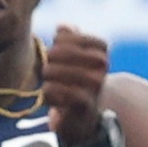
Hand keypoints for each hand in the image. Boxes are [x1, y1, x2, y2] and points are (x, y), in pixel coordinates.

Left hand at [43, 26, 111, 146]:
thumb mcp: (70, 60)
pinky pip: (68, 94)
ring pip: (67, 72)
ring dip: (50, 74)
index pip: (81, 38)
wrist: (81, 120)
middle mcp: (101, 70)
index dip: (65, 40)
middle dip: (52, 57)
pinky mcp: (86, 106)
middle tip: (46, 66)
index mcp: (100, 54)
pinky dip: (51, 92)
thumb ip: (68, 41)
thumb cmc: (73, 85)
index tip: (56, 47)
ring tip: (46, 80)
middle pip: (70, 53)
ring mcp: (95, 88)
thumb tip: (62, 26)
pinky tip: (47, 94)